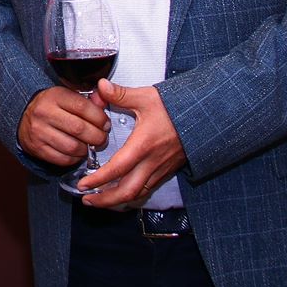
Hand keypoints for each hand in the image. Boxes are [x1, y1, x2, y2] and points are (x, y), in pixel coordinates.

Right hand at [18, 86, 109, 166]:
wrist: (23, 115)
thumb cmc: (51, 105)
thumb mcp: (66, 95)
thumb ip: (88, 100)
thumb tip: (104, 102)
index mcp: (54, 96)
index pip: (82, 107)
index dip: (99, 117)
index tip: (105, 123)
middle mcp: (45, 112)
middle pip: (79, 128)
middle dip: (97, 136)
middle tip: (102, 137)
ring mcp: (39, 131)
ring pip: (72, 146)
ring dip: (86, 149)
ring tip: (90, 145)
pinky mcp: (37, 148)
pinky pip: (63, 159)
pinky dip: (75, 158)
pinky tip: (77, 152)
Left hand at [78, 79, 186, 206]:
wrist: (203, 115)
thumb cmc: (176, 106)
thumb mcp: (146, 97)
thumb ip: (121, 94)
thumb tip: (101, 86)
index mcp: (143, 145)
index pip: (117, 170)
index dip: (98, 180)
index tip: (83, 185)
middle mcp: (152, 162)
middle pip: (127, 192)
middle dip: (106, 200)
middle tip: (88, 200)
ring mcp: (161, 168)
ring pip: (138, 194)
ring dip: (118, 200)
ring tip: (101, 199)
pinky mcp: (167, 170)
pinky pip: (148, 189)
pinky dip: (133, 194)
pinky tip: (123, 191)